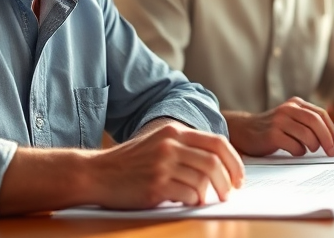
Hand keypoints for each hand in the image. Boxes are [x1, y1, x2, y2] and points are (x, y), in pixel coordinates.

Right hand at [87, 121, 244, 207]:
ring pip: (203, 180)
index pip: (217, 142)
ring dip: (209, 194)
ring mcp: (162, 164)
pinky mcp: (155, 185)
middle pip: (214, 162)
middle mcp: (170, 144)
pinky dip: (193, 201)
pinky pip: (188, 195)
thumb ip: (184, 148)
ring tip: (205, 200)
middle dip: (227, 181)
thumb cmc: (129, 163)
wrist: (96, 173)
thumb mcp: (157, 144)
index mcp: (174, 132)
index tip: (238, 178)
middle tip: (228, 194)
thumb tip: (218, 167)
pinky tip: (188, 202)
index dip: (234, 161)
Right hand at [225, 97, 333, 156]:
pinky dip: (299, 152)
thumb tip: (332, 139)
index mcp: (296, 103)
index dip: (332, 131)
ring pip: (307, 135)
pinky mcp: (271, 135)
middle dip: (327, 139)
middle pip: (316, 122)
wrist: (243, 130)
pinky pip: (295, 146)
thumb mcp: (290, 118)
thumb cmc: (272, 128)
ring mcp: (279, 121)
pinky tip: (295, 151)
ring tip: (308, 150)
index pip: (321, 115)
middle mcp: (288, 109)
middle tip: (331, 153)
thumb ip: (308, 122)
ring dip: (313, 146)